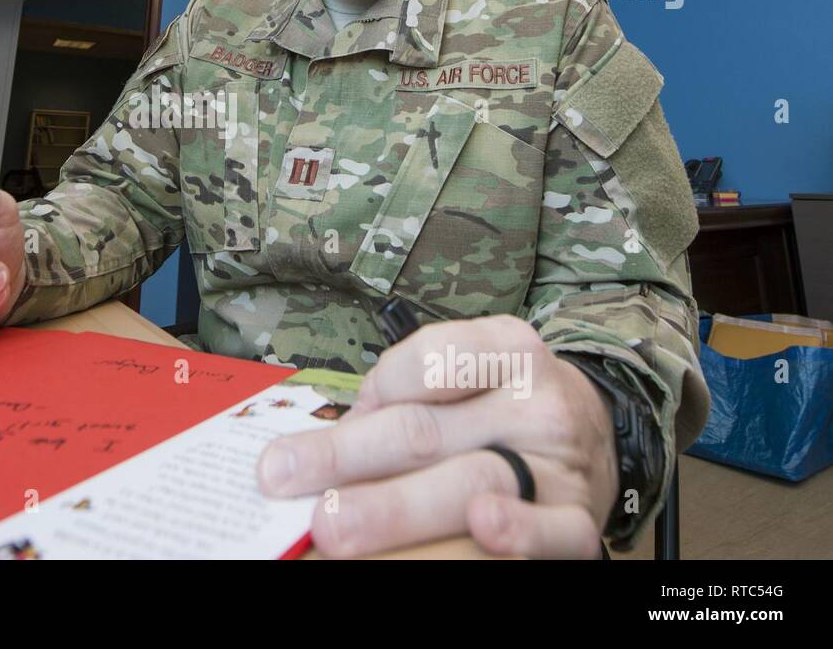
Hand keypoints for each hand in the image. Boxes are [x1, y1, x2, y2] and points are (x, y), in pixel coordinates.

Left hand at [256, 315, 618, 558]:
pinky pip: (555, 530)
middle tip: (282, 477)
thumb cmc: (501, 405)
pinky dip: (521, 533)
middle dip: (345, 457)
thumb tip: (317, 449)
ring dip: (395, 507)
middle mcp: (533, 397)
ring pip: (469, 480)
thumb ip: (401, 401)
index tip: (335, 419)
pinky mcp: (579, 516)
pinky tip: (485, 528)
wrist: (598, 433)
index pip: (427, 362)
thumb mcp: (464, 379)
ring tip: (335, 525)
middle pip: (423, 430)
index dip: (375, 391)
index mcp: (500, 348)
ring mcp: (557, 459)